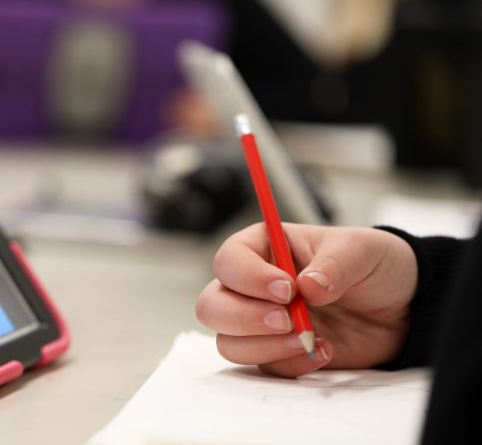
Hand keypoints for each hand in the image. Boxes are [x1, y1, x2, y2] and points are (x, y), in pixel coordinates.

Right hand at [196, 223, 417, 376]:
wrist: (402, 308)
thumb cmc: (373, 265)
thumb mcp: (361, 249)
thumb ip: (335, 264)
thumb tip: (308, 286)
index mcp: (263, 248)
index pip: (229, 261)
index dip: (248, 277)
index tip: (286, 289)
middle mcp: (253, 287)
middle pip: (212, 306)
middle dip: (244, 318)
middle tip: (287, 319)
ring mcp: (262, 323)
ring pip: (228, 343)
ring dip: (264, 346)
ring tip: (308, 338)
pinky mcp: (279, 352)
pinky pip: (265, 368)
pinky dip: (292, 364)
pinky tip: (325, 349)